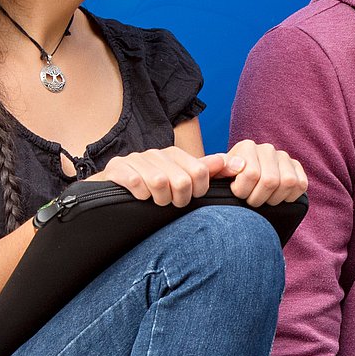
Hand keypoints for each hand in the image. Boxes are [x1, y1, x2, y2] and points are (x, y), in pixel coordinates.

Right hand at [92, 146, 220, 206]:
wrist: (115, 186)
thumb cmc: (153, 186)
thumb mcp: (181, 178)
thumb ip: (209, 171)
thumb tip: (239, 164)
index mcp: (174, 154)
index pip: (200, 172)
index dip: (198, 191)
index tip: (190, 197)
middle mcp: (156, 153)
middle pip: (182, 181)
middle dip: (179, 199)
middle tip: (171, 202)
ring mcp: (136, 160)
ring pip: (160, 183)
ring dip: (160, 200)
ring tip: (156, 201)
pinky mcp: (118, 168)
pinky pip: (137, 184)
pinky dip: (141, 196)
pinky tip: (139, 197)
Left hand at [222, 140, 308, 206]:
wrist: (241, 182)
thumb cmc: (228, 181)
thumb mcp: (216, 175)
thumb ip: (218, 168)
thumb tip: (239, 166)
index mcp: (246, 147)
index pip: (251, 174)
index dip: (243, 192)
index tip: (237, 193)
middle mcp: (267, 148)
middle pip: (270, 181)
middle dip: (258, 198)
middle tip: (251, 200)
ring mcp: (284, 157)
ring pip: (287, 183)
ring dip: (274, 199)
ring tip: (263, 199)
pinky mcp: (297, 167)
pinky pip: (301, 184)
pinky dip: (290, 196)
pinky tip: (277, 196)